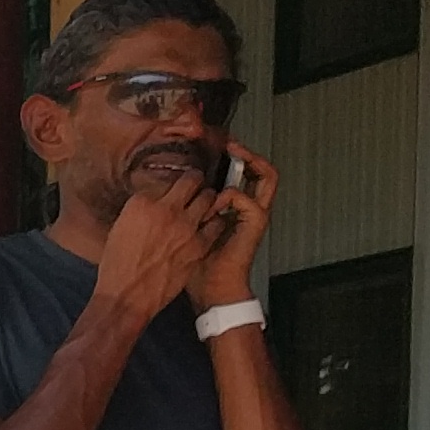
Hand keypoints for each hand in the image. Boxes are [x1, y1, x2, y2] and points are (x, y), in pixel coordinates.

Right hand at [96, 164, 224, 326]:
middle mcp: (166, 210)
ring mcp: (185, 227)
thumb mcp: (119, 229)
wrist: (128, 297)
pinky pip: (216, 224)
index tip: (174, 185)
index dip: (172, 183)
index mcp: (142, 204)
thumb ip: (139, 212)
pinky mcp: (198, 246)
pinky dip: (213, 222)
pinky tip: (208, 226)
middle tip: (195, 186)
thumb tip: (153, 204)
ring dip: (207, 199)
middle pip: (192, 181)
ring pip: (209, 198)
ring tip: (204, 204)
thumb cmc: (118, 267)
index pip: (165, 180)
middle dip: (195, 182)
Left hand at [188, 136, 279, 308]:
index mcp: (231, 206)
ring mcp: (255, 214)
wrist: (210, 288)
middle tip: (229, 142)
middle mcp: (247, 206)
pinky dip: (230, 197)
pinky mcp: (256, 224)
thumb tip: (161, 186)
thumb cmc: (194, 264)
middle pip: (260, 169)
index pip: (242, 172)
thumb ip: (180, 208)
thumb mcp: (181, 229)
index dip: (233, 156)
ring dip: (250, 163)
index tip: (213, 143)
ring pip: (268, 177)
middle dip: (247, 152)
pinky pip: (248, 199)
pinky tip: (214, 207)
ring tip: (234, 153)